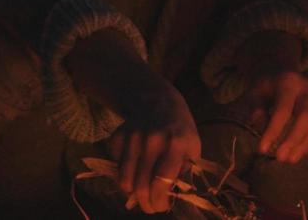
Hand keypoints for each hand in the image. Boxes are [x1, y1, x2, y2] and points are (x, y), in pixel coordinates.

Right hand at [107, 77, 201, 213]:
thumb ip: (184, 172)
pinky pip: (116, 166)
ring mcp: (132, 137)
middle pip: (141, 184)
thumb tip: (172, 198)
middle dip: (145, 203)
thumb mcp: (192, 147)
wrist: (157, 99)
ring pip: (124, 179)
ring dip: (131, 192)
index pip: (162, 181)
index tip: (161, 208)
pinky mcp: (118, 136)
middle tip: (149, 207)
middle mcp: (153, 140)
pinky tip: (133, 168)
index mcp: (176, 143)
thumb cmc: (179, 128)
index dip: (160, 200)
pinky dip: (122, 173)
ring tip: (140, 192)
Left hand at [233, 69, 307, 164]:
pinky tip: (299, 154)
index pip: (283, 110)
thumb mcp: (255, 92)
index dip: (274, 130)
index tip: (262, 149)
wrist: (283, 74)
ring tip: (290, 160)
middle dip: (294, 139)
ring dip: (305, 144)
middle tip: (280, 158)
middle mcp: (307, 91)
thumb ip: (256, 107)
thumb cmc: (266, 87)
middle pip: (307, 116)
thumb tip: (260, 126)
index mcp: (289, 83)